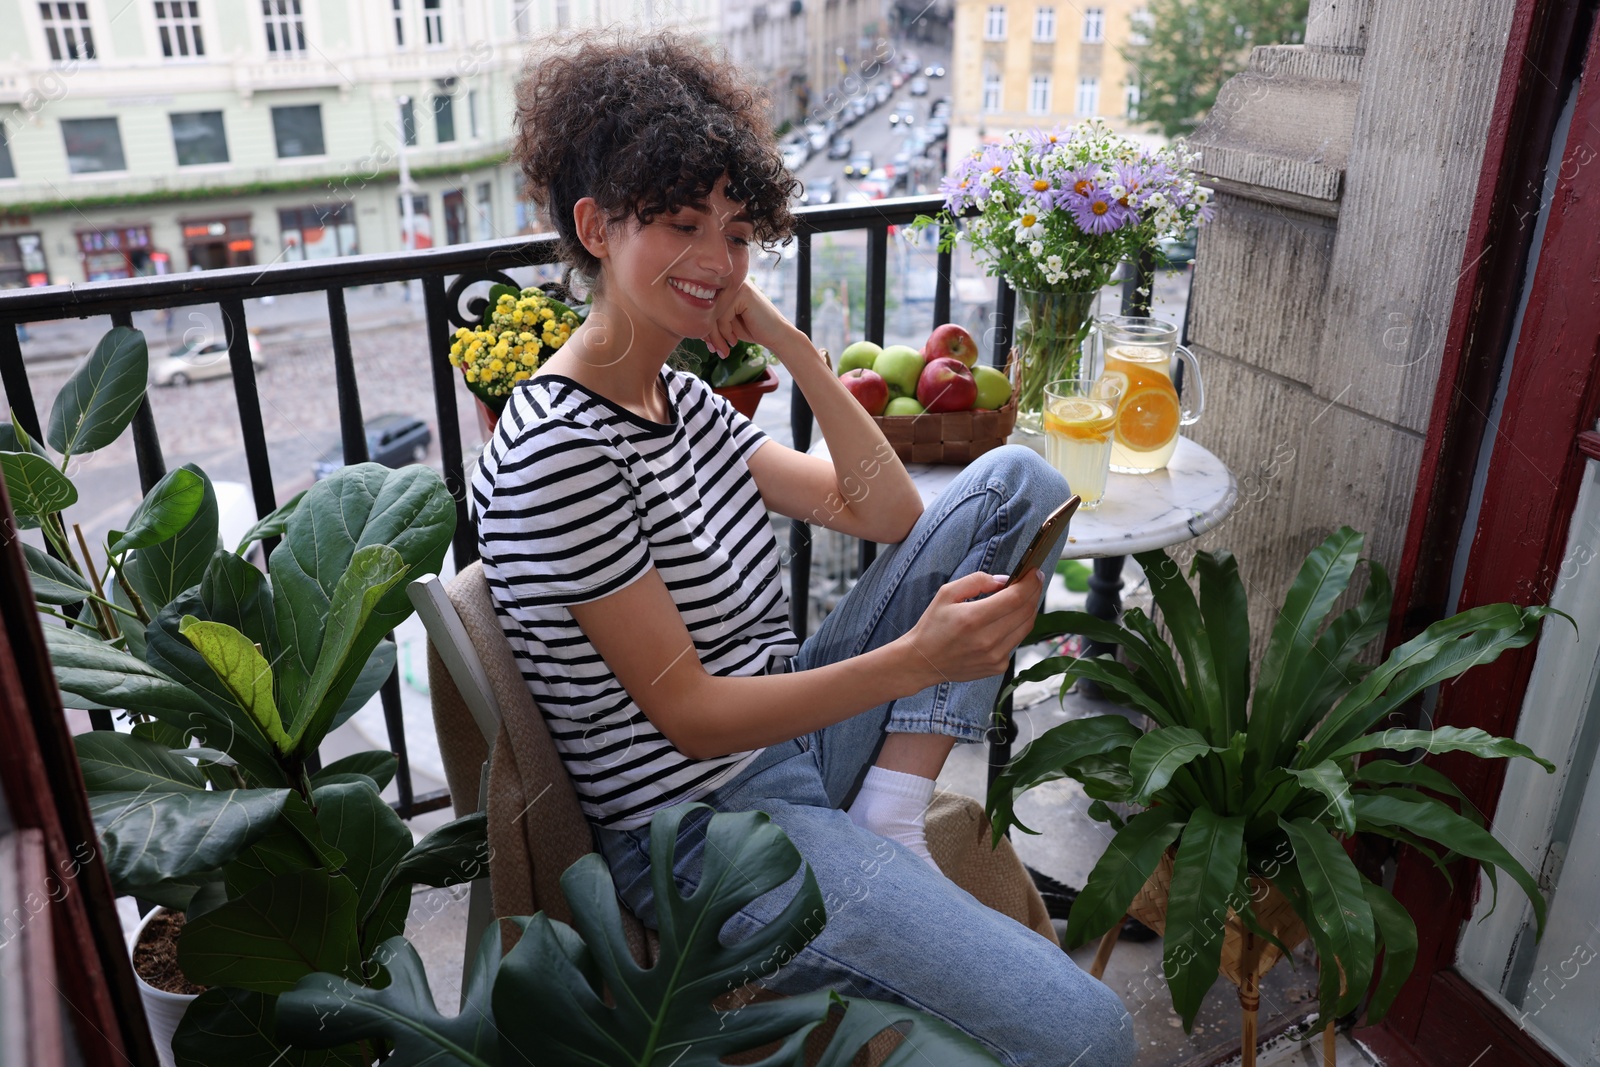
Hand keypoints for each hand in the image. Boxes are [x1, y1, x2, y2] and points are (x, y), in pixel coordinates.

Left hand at [704, 278, 799, 357]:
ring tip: (723, 349)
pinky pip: (722, 314)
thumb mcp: (726, 324)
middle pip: (707, 308)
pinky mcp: (742, 293)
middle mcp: (729, 282)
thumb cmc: (751, 329)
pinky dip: (725, 331)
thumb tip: (687, 323)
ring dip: (716, 336)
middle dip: (708, 333)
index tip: (709, 344)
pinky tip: (734, 340)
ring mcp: (737, 285)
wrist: (776, 335)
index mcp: (725, 287)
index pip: (704, 305)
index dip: (704, 326)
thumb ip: (710, 319)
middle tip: (714, 350)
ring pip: (713, 312)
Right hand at [898, 569, 1046, 687]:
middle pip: (1026, 611)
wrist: (923, 662)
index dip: (1030, 583)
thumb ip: (977, 581)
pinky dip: (1016, 627)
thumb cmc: (932, 626)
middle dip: (1033, 592)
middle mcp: (987, 640)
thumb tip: (1004, 580)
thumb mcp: (947, 593)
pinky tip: (1005, 621)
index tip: (1034, 572)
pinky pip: (1016, 641)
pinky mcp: (998, 667)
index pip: (1016, 597)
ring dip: (1028, 609)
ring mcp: (995, 656)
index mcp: (973, 618)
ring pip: (1026, 627)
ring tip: (1022, 597)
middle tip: (1032, 580)